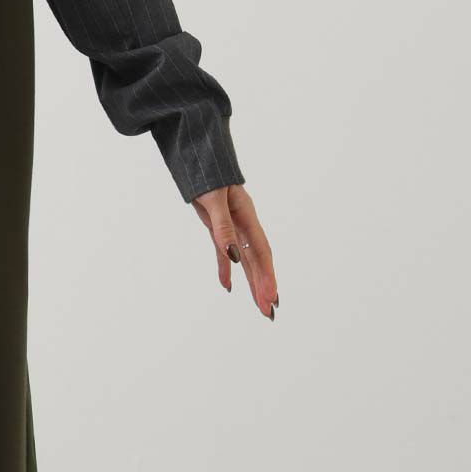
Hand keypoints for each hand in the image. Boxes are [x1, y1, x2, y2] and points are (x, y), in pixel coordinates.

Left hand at [193, 184, 277, 319]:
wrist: (199, 160)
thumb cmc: (208, 176)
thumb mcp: (214, 201)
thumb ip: (223, 228)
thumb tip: (232, 255)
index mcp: (247, 218)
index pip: (261, 252)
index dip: (267, 275)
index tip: (271, 296)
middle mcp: (244, 225)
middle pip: (257, 261)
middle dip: (263, 286)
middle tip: (269, 311)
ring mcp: (232, 227)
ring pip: (245, 261)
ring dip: (251, 282)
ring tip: (260, 305)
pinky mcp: (218, 228)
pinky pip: (224, 254)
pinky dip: (225, 270)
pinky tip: (227, 287)